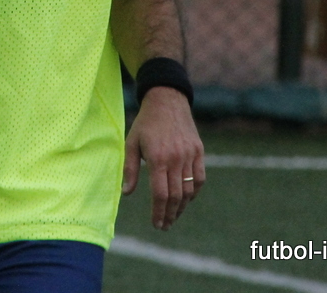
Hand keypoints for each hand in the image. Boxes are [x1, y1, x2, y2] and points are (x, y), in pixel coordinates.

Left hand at [123, 86, 204, 230]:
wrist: (167, 101)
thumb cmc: (146, 123)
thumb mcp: (131, 143)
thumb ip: (130, 169)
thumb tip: (126, 193)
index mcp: (157, 158)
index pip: (160, 193)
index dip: (158, 212)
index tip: (156, 224)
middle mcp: (176, 158)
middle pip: (175, 196)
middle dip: (169, 214)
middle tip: (164, 225)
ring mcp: (190, 155)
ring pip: (189, 190)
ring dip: (181, 207)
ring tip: (173, 216)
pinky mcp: (198, 151)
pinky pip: (200, 178)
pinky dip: (194, 192)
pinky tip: (186, 199)